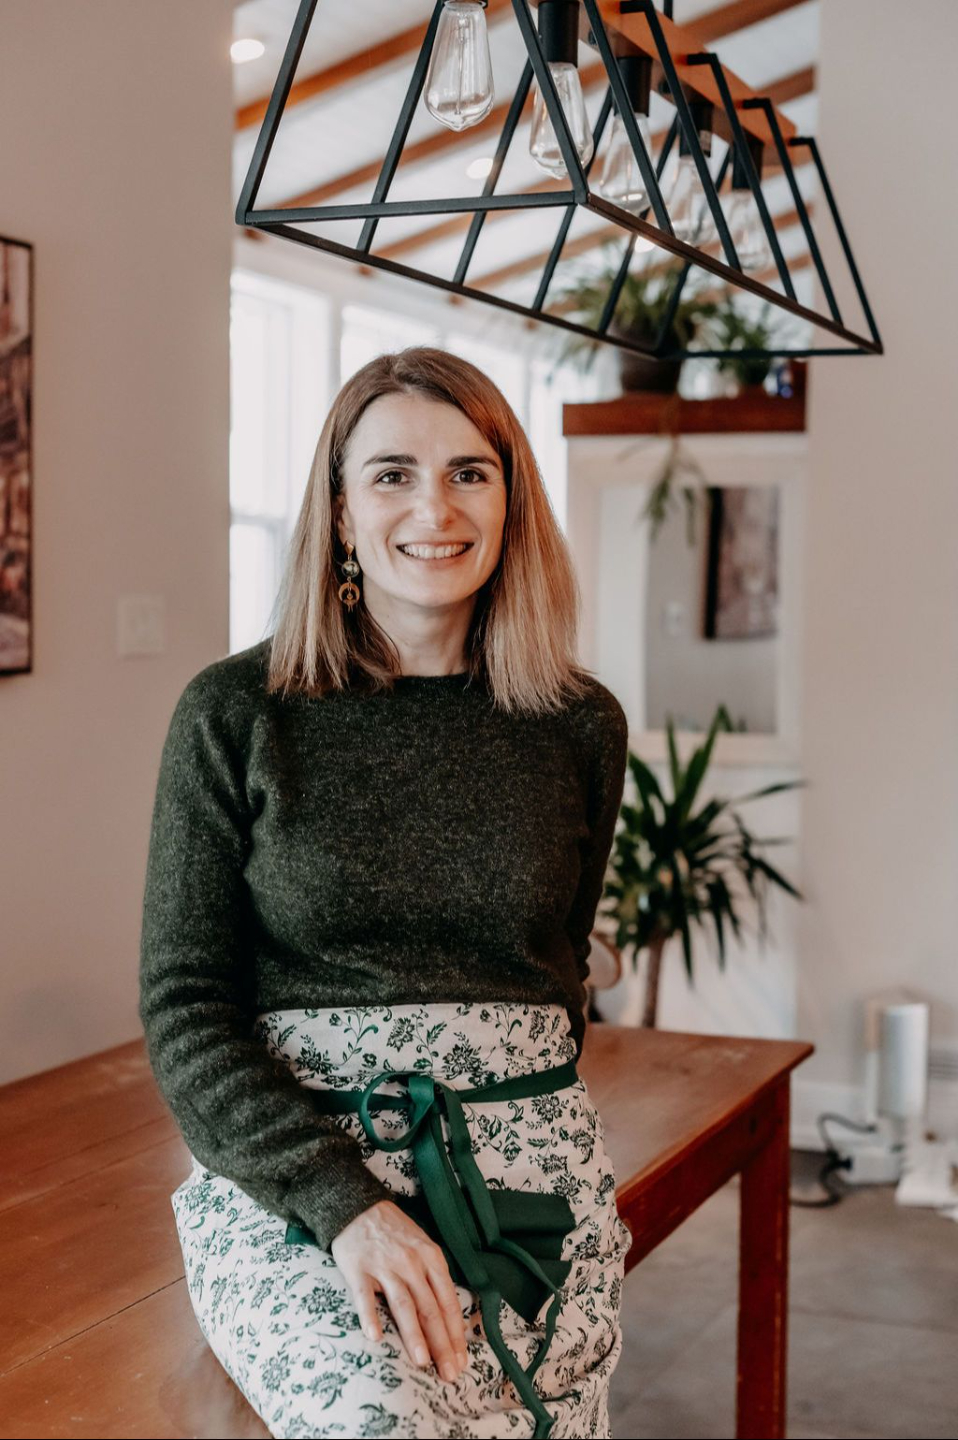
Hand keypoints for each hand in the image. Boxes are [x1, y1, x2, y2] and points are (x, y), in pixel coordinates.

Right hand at [331, 1199, 469, 1381]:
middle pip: (430, 1308)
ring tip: (422, 1361)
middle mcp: (411, 1263)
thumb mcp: (423, 1246)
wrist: (358, 1207)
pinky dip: (370, 1317)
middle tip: (449, 1373)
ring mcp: (385, 1266)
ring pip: (404, 1305)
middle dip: (442, 1344)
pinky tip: (375, 1337)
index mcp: (431, 1258)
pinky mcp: (359, 1269)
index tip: (462, 1360)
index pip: (448, 1301)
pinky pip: (365, 1297)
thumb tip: (448, 1318)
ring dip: (414, 1335)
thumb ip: (433, 1278)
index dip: (456, 1333)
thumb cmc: (394, 1231)